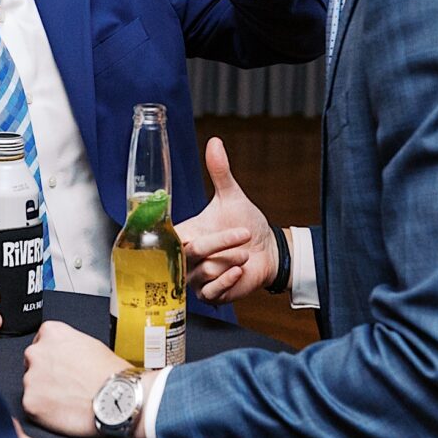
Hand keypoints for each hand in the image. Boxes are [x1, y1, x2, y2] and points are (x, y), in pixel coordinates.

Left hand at [21, 321, 132, 437]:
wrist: (119, 398)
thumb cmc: (111, 374)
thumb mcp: (89, 344)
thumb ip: (68, 346)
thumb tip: (65, 356)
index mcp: (51, 333)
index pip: (40, 343)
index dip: (53, 358)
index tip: (60, 368)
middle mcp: (36, 352)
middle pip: (32, 364)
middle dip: (45, 375)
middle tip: (66, 386)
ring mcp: (31, 378)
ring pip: (32, 386)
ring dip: (44, 393)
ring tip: (68, 399)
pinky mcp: (30, 402)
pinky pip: (32, 406)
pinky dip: (44, 411)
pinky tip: (64, 411)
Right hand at [178, 137, 277, 304]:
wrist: (270, 252)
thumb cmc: (247, 223)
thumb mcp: (232, 197)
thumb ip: (219, 172)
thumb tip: (215, 142)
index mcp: (184, 233)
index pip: (168, 237)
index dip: (173, 237)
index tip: (188, 233)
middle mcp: (185, 258)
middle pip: (190, 252)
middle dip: (220, 242)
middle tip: (243, 234)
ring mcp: (195, 279)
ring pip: (203, 271)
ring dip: (230, 260)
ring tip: (245, 253)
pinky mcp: (210, 295)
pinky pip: (212, 290)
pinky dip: (228, 279)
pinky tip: (240, 270)